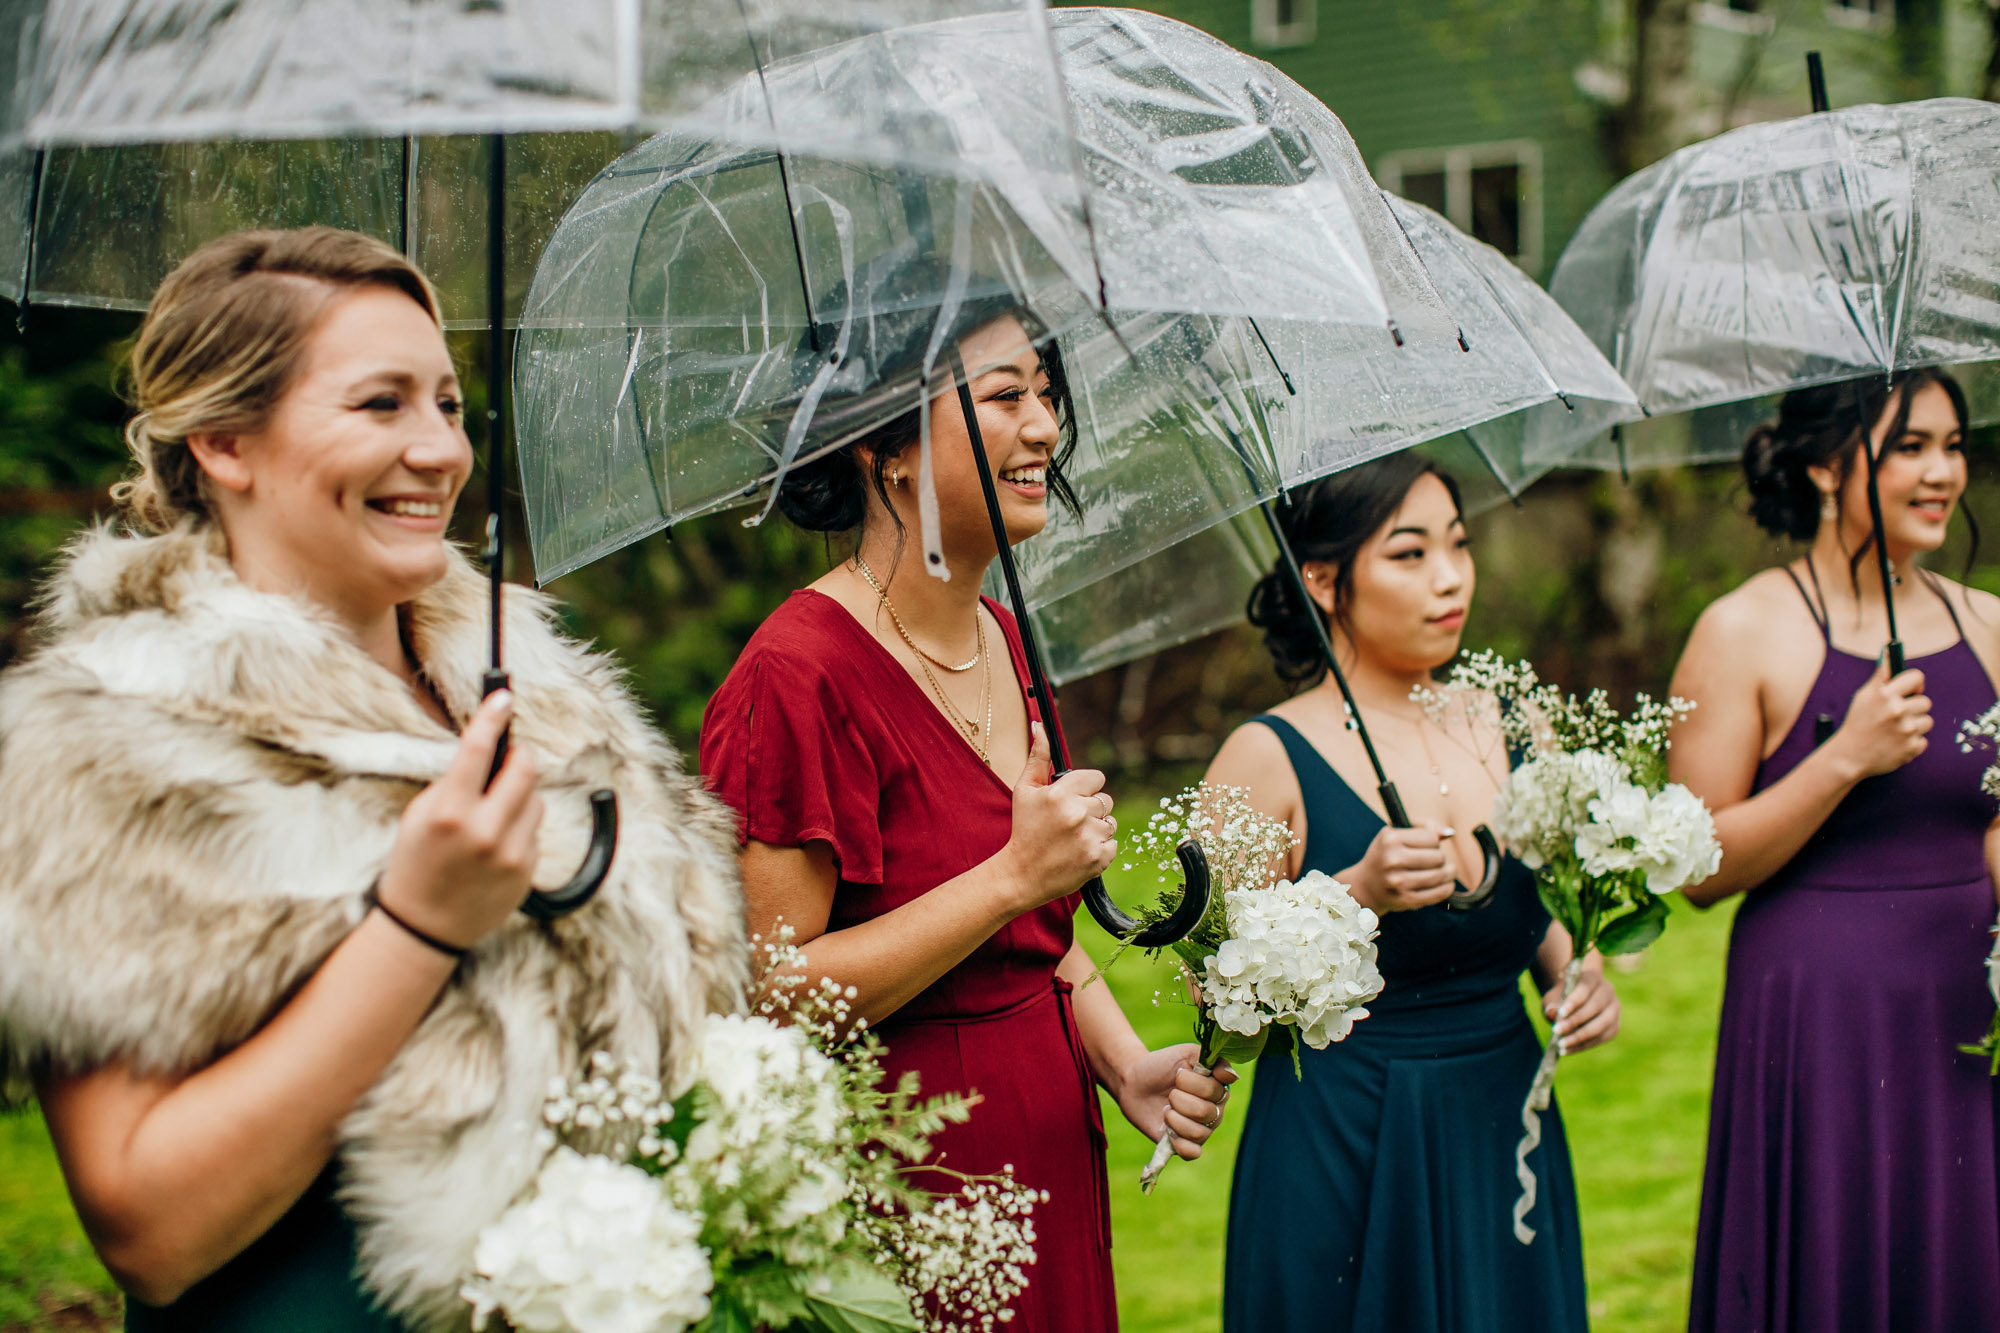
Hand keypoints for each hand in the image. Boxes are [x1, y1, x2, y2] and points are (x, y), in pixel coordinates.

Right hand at [375, 691, 543, 950]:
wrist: (425, 926)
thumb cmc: (416, 863)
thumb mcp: (420, 816)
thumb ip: (453, 783)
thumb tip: (489, 748)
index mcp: (449, 813)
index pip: (478, 750)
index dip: (492, 717)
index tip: (503, 697)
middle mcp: (484, 832)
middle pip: (525, 768)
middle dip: (518, 755)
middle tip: (509, 754)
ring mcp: (510, 854)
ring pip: (534, 799)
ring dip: (519, 795)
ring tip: (491, 813)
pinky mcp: (526, 871)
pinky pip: (534, 830)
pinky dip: (519, 827)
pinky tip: (494, 844)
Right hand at [998, 723, 1116, 912]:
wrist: (1022, 875)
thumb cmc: (1024, 829)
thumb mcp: (1025, 791)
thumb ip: (1038, 757)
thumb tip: (1040, 725)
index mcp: (1061, 794)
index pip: (1097, 778)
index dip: (1085, 789)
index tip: (1072, 800)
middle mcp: (1078, 814)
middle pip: (1105, 801)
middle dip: (1090, 810)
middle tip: (1068, 823)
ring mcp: (1090, 838)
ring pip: (1110, 823)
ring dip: (1096, 830)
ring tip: (1072, 839)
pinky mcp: (1098, 859)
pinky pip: (1113, 844)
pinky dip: (1100, 849)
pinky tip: (1079, 852)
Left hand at [1115, 1044, 1236, 1161]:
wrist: (1134, 1082)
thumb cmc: (1162, 1065)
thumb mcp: (1185, 1053)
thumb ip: (1209, 1058)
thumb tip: (1230, 1075)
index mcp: (1219, 1088)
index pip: (1216, 1091)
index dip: (1194, 1083)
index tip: (1180, 1074)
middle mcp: (1215, 1110)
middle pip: (1204, 1112)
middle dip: (1178, 1099)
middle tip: (1170, 1093)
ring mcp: (1203, 1129)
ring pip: (1197, 1132)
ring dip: (1173, 1118)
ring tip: (1166, 1109)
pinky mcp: (1187, 1145)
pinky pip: (1192, 1152)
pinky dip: (1177, 1141)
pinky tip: (1167, 1129)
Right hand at [1340, 825, 1456, 913]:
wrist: (1366, 885)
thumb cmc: (1386, 854)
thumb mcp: (1395, 833)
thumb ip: (1423, 826)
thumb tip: (1450, 833)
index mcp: (1390, 839)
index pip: (1432, 838)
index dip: (1433, 841)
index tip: (1426, 846)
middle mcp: (1392, 860)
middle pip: (1438, 857)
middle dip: (1440, 858)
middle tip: (1434, 860)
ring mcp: (1399, 881)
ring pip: (1441, 875)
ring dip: (1449, 873)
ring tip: (1446, 871)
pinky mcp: (1406, 899)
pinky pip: (1439, 893)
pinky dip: (1447, 887)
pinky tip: (1445, 883)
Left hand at [1543, 963, 1618, 1053]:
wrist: (1575, 1002)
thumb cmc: (1561, 997)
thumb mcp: (1552, 997)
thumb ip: (1551, 1004)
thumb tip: (1551, 1014)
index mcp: (1593, 978)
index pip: (1586, 988)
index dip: (1574, 1001)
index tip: (1560, 1013)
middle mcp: (1608, 992)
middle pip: (1595, 1007)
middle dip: (1575, 1021)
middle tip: (1556, 1031)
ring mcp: (1615, 1010)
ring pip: (1601, 1025)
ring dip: (1579, 1037)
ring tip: (1560, 1045)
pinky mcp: (1615, 1026)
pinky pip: (1601, 1038)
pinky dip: (1583, 1045)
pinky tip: (1567, 1050)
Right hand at [1831, 656, 1930, 778]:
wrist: (1849, 757)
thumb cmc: (1857, 724)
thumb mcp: (1863, 697)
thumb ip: (1880, 676)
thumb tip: (1889, 651)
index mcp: (1885, 696)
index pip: (1916, 678)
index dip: (1915, 683)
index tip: (1912, 690)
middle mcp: (1897, 711)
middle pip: (1925, 702)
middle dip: (1914, 707)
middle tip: (1898, 715)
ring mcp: (1906, 730)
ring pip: (1927, 721)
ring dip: (1914, 725)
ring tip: (1896, 730)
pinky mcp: (1912, 747)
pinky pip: (1923, 740)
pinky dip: (1912, 742)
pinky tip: (1896, 743)